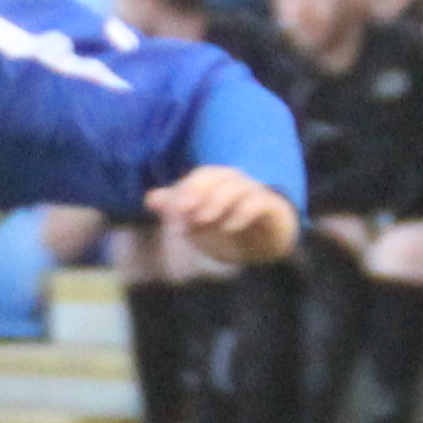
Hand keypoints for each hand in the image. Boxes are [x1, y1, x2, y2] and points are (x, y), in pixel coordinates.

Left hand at [147, 164, 298, 267]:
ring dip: (218, 202)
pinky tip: (230, 226)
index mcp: (219, 181)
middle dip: (201, 192)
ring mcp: (256, 193)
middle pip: (219, 176)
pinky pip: (259, 202)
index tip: (174, 209)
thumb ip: (176, 210)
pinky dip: (244, 212)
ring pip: (238, 187)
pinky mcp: (273, 208)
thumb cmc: (226, 229)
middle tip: (187, 213)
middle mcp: (238, 183)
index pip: (203, 176)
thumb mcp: (197, 223)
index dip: (188, 188)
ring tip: (203, 221)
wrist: (263, 247)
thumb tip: (150, 198)